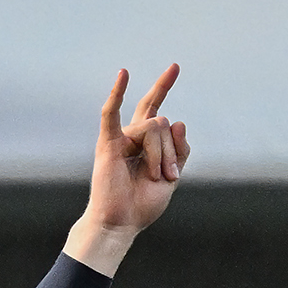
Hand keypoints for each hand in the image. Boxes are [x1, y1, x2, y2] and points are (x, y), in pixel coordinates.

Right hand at [65, 65, 190, 275]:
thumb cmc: (142, 203)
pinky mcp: (108, 143)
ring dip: (161, 156)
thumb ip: (180, 149)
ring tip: (153, 178)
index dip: (164, 86)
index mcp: (146, 142)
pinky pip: (112, 113)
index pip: (156, 108)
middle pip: (161, 121)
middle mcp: (133, 135)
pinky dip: (117, 93)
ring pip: (155, 128)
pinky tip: (124, 74)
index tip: (174, 66)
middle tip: (164, 175)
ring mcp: (121, 137)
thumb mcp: (172, 176)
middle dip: (168, 148)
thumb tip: (178, 120)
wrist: (121, 222)